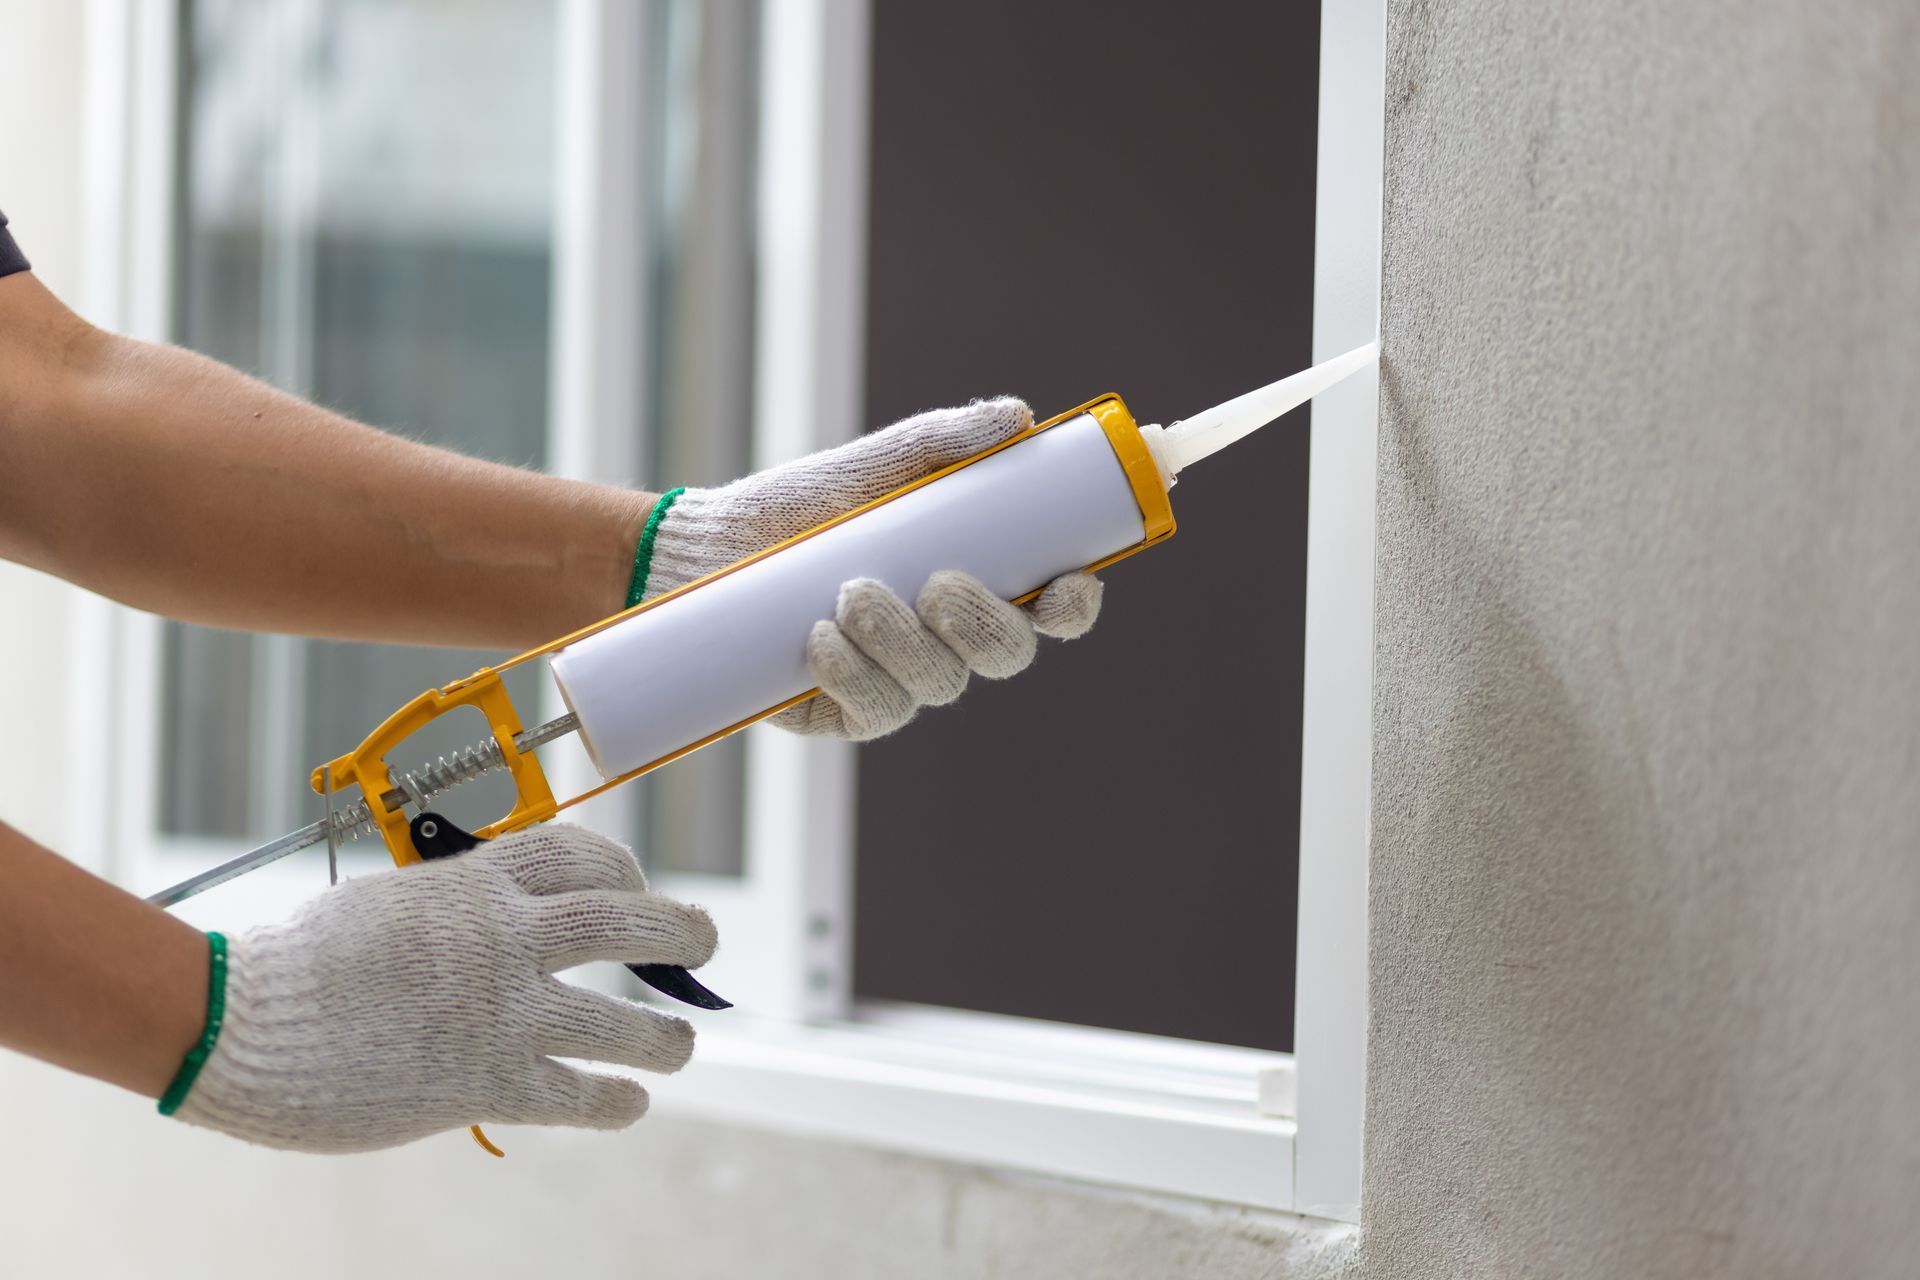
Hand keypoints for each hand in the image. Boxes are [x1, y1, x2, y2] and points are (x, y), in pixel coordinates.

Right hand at [172, 825, 715, 1152]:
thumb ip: (454, 909)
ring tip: (680, 1044)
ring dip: (663, 1036)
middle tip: (704, 943)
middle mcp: (505, 938)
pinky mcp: (487, 1082)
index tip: (638, 887)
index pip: (580, 854)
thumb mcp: (390, 904)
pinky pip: (577, 1093)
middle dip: (679, 931)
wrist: (243, 1023)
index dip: (623, 869)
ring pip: (621, 1021)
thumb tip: (498, 923)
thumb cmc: (299, 962)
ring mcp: (503, 1012)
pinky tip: (629, 1102)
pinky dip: (614, 1099)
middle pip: (626, 922)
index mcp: (476, 883)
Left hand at [641, 399, 1103, 739]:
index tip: (1069, 581)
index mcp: (975, 579)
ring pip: (940, 683)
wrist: (711, 548)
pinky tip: (820, 638)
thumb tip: (1015, 418)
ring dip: (902, 641)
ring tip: (850, 592)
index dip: (1073, 604)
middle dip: (983, 625)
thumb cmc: (800, 506)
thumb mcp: (871, 465)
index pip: (1049, 607)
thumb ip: (942, 442)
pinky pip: (876, 710)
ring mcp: (903, 679)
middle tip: (938, 585)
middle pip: (1006, 654)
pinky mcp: (850, 710)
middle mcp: (949, 638)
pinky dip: (853, 673)